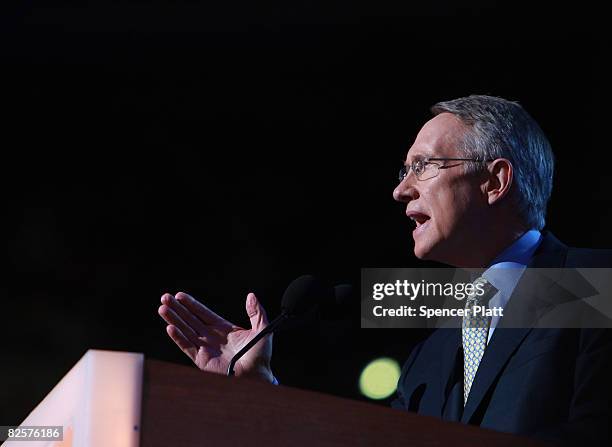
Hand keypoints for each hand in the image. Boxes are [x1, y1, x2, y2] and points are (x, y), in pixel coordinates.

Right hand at [158, 291, 273, 381]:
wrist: (257, 376)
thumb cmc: (261, 355)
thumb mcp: (262, 329)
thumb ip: (257, 312)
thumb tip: (251, 295)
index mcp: (224, 329)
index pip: (203, 313)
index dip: (191, 304)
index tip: (179, 295)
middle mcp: (212, 337)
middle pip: (190, 319)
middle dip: (178, 309)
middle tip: (165, 297)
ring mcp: (206, 348)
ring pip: (185, 331)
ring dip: (174, 320)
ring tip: (162, 308)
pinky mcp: (202, 360)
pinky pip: (187, 346)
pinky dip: (178, 337)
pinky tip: (170, 327)